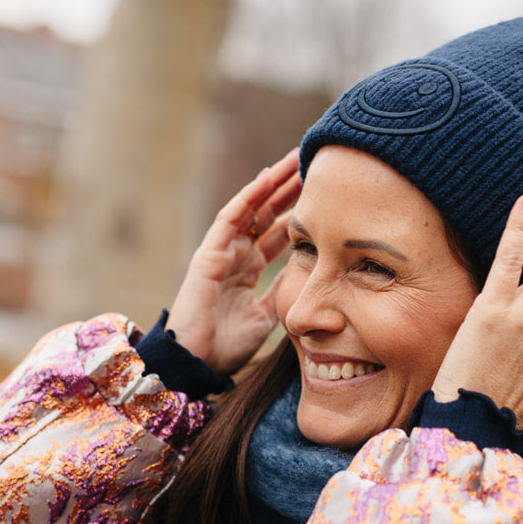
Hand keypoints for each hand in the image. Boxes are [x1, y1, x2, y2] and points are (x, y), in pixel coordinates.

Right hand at [166, 151, 301, 373]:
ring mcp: (221, 252)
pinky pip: (230, 218)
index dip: (300, 214)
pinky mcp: (208, 254)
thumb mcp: (267, 317)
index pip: (279, 234)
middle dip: (290, 190)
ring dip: (274, 184)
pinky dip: (248, 197)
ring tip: (296, 159)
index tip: (326, 196)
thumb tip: (306, 272)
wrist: (197, 364)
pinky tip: (267, 177)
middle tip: (315, 165)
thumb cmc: (226, 347)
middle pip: (267, 214)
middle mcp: (235, 255)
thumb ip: (281, 292)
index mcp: (248, 270)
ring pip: (251, 208)